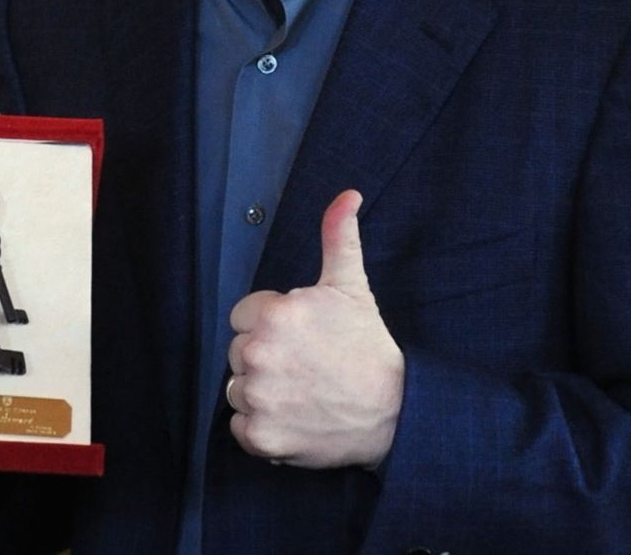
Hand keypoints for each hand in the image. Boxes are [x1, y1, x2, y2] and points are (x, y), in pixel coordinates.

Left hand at [225, 190, 404, 468]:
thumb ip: (338, 237)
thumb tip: (347, 195)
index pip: (243, 316)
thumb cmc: (368, 346)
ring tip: (300, 391)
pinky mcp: (261, 436)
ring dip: (261, 392)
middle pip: (238, 352)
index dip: (270, 325)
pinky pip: (240, 427)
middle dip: (265, 357)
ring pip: (237, 388)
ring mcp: (259, 398)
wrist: (393, 410)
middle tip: (304, 365)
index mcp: (274, 314)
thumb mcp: (351, 286)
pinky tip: (293, 417)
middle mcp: (259, 354)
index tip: (300, 337)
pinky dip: (262, 427)